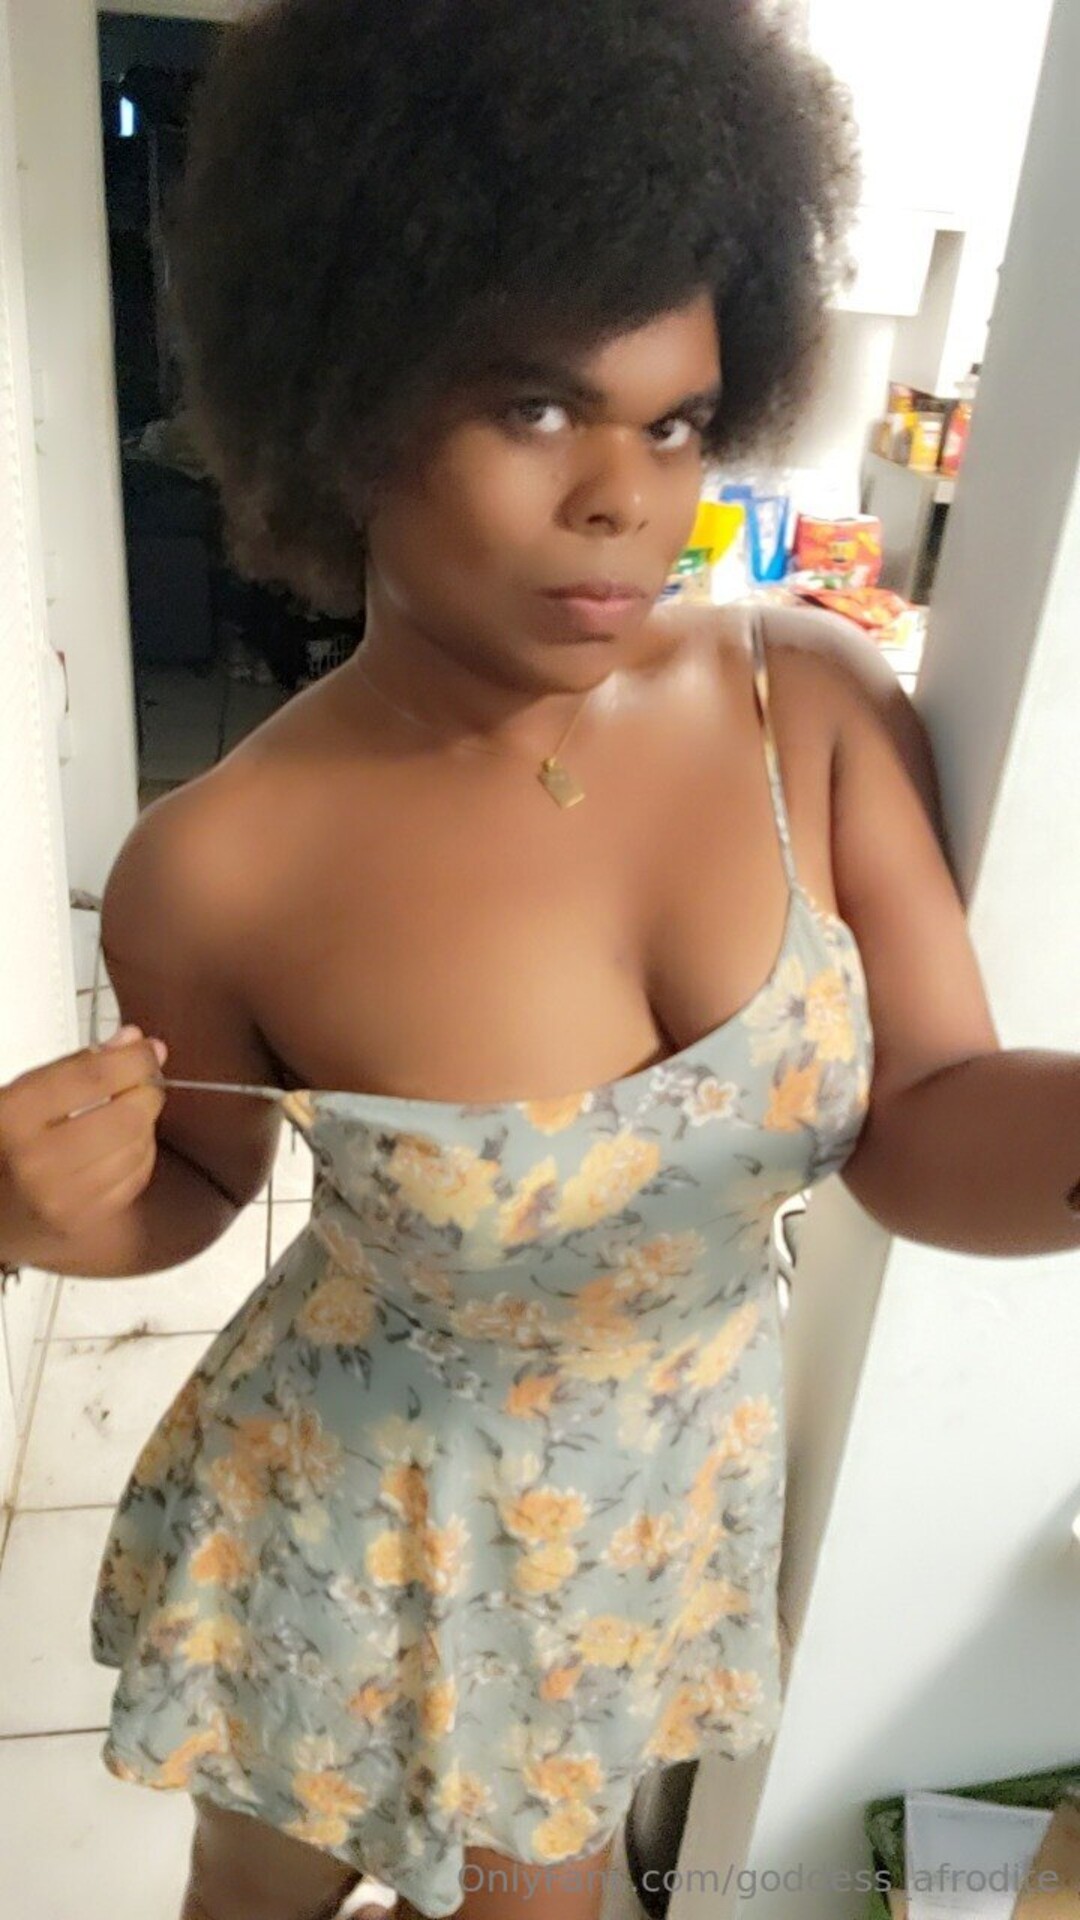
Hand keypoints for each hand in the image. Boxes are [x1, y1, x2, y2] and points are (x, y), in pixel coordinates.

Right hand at [0, 1026, 168, 1249]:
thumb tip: (134, 1041)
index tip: (148, 1050)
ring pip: (137, 1148)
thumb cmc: (6, 1142)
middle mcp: (36, 1160)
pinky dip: (140, 1154)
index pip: (93, 1077)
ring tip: (127, 1114)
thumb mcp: (24, 1093)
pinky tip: (123, 1146)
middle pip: (126, 1117)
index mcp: (13, 1116)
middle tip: (144, 1084)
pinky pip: (135, 1178)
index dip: (133, 1059)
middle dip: (146, 1093)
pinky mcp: (82, 1222)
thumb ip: (78, 1064)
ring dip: (144, 1124)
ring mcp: (61, 1199)